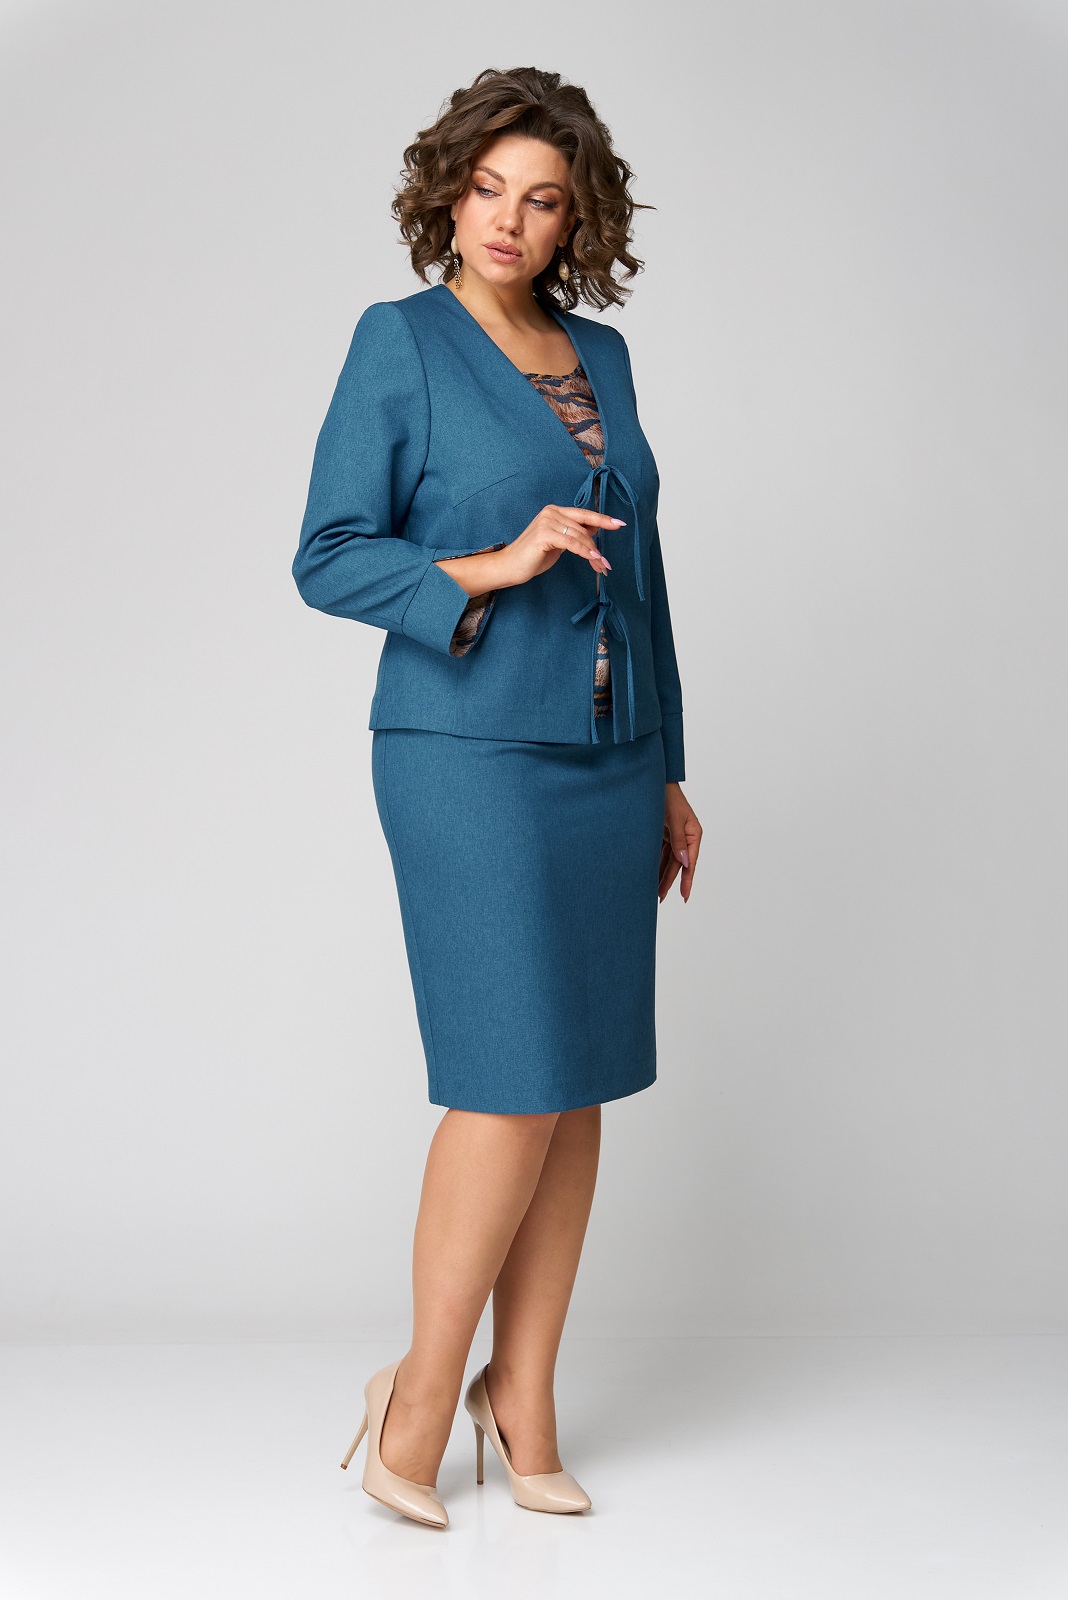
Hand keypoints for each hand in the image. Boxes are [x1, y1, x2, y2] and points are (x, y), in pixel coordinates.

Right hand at [493, 504, 626, 587]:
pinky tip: (594, 560)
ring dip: (593, 553)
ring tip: (601, 568)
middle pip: (584, 527)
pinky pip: (572, 543)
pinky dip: (585, 552)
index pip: (583, 514)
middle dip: (597, 546)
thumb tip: (594, 530)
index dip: (603, 519)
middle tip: (607, 564)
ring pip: (580, 536)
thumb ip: (574, 535)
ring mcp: (547, 522)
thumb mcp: (559, 543)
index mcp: (554, 511)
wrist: (510, 566)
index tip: (620, 524)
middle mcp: (551, 512)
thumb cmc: (533, 557)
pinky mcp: (545, 534)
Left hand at [659, 783, 700, 902]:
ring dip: (661, 875)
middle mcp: (687, 838)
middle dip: (669, 881)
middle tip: (661, 898)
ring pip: (669, 861)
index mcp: (694, 834)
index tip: (684, 896)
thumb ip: (679, 841)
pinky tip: (650, 875)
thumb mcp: (674, 820)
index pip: (690, 862)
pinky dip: (655, 864)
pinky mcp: (665, 834)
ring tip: (655, 892)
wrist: (655, 783)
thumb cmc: (667, 798)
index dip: (687, 880)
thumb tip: (685, 862)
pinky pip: (661, 854)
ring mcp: (675, 837)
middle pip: (678, 865)